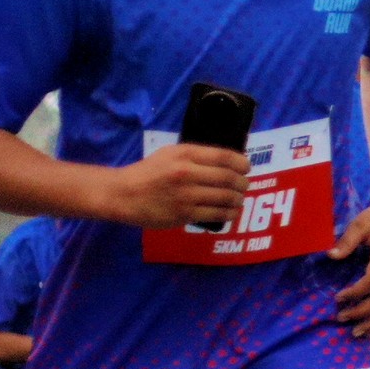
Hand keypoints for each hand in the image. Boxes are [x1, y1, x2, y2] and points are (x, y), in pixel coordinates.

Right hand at [111, 142, 250, 230]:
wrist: (123, 194)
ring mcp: (186, 195)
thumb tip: (228, 161)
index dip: (241, 163)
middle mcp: (187, 173)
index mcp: (185, 154)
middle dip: (243, 183)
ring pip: (225, 197)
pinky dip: (229, 214)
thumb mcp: (170, 153)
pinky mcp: (184, 214)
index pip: (224, 156)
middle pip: (228, 178)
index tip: (246, 168)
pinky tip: (231, 212)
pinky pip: (215, 214)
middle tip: (245, 185)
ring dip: (238, 199)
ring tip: (239, 199)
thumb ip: (196, 156)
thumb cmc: (149, 172)